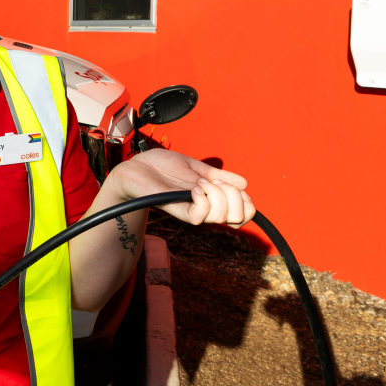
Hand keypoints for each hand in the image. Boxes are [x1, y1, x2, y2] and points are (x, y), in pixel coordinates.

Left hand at [103, 148, 254, 227]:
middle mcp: (204, 208)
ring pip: (220, 217)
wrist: (136, 167)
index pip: (242, 215)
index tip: (237, 188)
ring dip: (217, 195)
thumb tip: (244, 183)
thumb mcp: (196, 167)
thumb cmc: (162, 167)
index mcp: (211, 199)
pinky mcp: (175, 209)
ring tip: (200, 183)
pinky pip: (197, 217)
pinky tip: (194, 188)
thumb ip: (218, 175)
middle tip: (216, 182)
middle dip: (236, 197)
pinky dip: (203, 201)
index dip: (248, 205)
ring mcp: (190, 210)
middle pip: (237, 218)